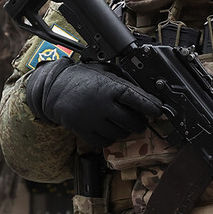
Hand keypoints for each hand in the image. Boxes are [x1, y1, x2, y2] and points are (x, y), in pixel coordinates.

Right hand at [24, 59, 163, 148]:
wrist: (54, 89)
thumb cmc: (81, 78)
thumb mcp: (104, 71)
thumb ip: (123, 81)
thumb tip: (145, 92)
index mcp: (109, 87)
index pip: (138, 99)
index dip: (152, 107)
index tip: (158, 110)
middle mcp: (103, 105)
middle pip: (133, 122)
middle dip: (140, 122)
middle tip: (138, 118)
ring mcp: (93, 120)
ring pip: (121, 134)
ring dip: (125, 130)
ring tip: (119, 121)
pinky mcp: (84, 132)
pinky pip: (106, 142)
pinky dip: (110, 138)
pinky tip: (107, 128)